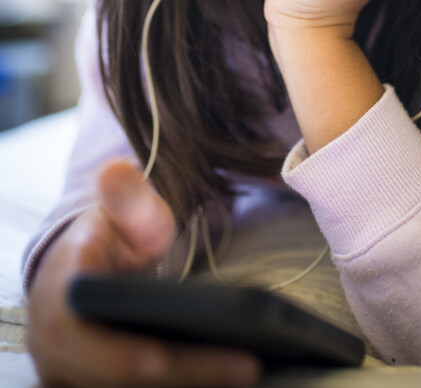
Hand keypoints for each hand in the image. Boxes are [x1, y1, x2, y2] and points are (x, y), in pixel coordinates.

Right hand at [27, 159, 260, 386]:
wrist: (80, 274)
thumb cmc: (106, 240)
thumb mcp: (117, 211)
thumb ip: (126, 197)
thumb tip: (117, 170)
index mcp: (60, 303)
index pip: (89, 339)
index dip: (127, 355)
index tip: (164, 356)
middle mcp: (56, 353)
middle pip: (122, 380)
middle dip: (187, 375)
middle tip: (249, 366)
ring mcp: (71, 381)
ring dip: (189, 387)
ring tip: (246, 373)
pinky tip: (224, 382)